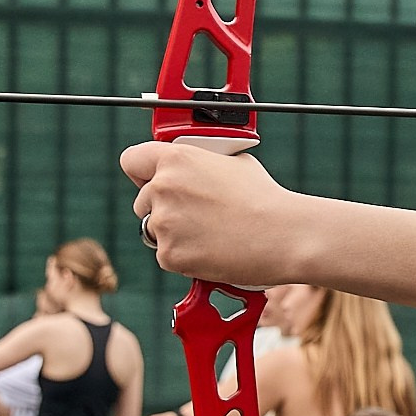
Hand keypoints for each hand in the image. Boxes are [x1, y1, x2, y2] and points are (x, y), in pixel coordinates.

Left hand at [123, 141, 306, 286]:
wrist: (282, 235)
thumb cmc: (265, 198)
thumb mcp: (233, 162)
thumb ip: (201, 165)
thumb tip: (195, 171)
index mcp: (176, 159)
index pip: (132, 160)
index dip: (142, 172)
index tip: (150, 180)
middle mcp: (163, 188)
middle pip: (142, 202)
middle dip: (162, 209)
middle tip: (195, 216)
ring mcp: (163, 223)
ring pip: (154, 231)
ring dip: (174, 234)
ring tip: (210, 234)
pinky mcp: (169, 254)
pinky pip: (167, 256)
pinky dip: (185, 257)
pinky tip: (212, 250)